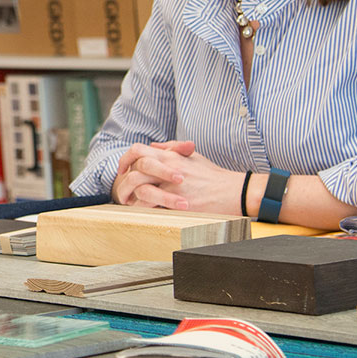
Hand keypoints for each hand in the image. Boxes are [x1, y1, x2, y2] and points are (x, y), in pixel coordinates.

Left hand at [113, 142, 240, 213]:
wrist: (234, 191)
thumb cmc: (214, 176)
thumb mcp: (193, 157)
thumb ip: (172, 149)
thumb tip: (154, 145)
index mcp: (170, 156)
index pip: (138, 150)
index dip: (125, 159)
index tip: (122, 170)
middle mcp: (169, 168)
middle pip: (135, 170)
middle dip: (124, 183)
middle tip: (123, 193)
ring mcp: (172, 185)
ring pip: (140, 188)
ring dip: (131, 198)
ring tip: (130, 204)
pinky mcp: (178, 202)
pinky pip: (152, 205)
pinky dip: (144, 208)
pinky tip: (143, 211)